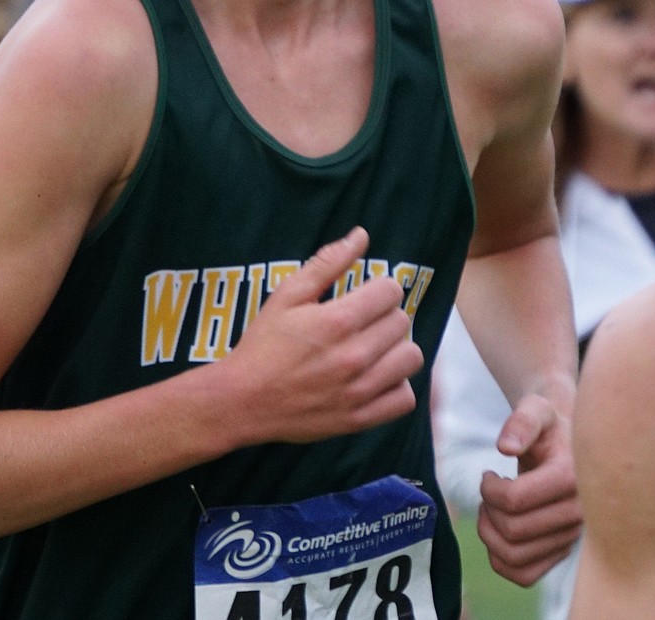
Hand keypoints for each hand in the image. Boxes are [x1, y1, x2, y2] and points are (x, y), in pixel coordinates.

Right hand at [222, 226, 423, 444]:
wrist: (243, 401)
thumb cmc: (264, 343)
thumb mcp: (288, 295)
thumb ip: (328, 263)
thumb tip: (361, 235)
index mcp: (337, 321)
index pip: (391, 291)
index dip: (378, 288)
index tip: (364, 297)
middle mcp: (354, 356)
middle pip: (402, 322)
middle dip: (384, 315)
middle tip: (362, 322)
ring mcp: (359, 391)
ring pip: (411, 358)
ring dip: (396, 349)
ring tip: (373, 348)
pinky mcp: (359, 419)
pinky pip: (404, 398)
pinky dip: (395, 385)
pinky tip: (375, 377)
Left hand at [477, 393, 581, 585]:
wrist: (568, 443)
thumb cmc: (548, 424)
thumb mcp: (536, 409)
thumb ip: (521, 421)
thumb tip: (506, 447)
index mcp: (571, 478)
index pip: (515, 500)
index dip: (489, 488)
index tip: (489, 474)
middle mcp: (578, 514)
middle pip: (512, 530)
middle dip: (488, 509)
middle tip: (489, 489)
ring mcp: (572, 537)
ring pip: (514, 557)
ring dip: (489, 534)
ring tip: (491, 509)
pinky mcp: (563, 551)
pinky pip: (524, 575)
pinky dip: (500, 558)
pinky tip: (499, 529)